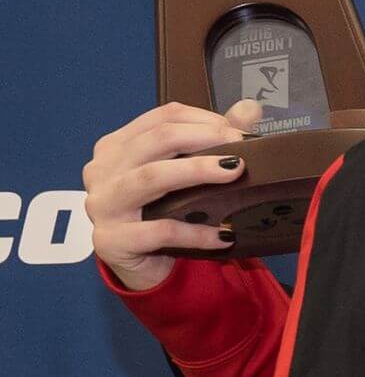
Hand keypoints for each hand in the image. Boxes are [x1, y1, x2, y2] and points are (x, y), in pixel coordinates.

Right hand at [84, 99, 263, 288]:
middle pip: (156, 141)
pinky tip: (225, 236)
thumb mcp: (185, 175)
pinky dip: (197, 232)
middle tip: (244, 150)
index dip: (203, 119)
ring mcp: (102, 204)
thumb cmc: (163, 215)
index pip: (161, 118)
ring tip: (235, 172)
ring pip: (152, 177)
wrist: (144, 268)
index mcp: (117, 147)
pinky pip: (160, 231)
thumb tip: (250, 108)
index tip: (239, 131)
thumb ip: (213, 140)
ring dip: (198, 172)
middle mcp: (102, 170)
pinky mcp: (111, 240)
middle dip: (204, 139)